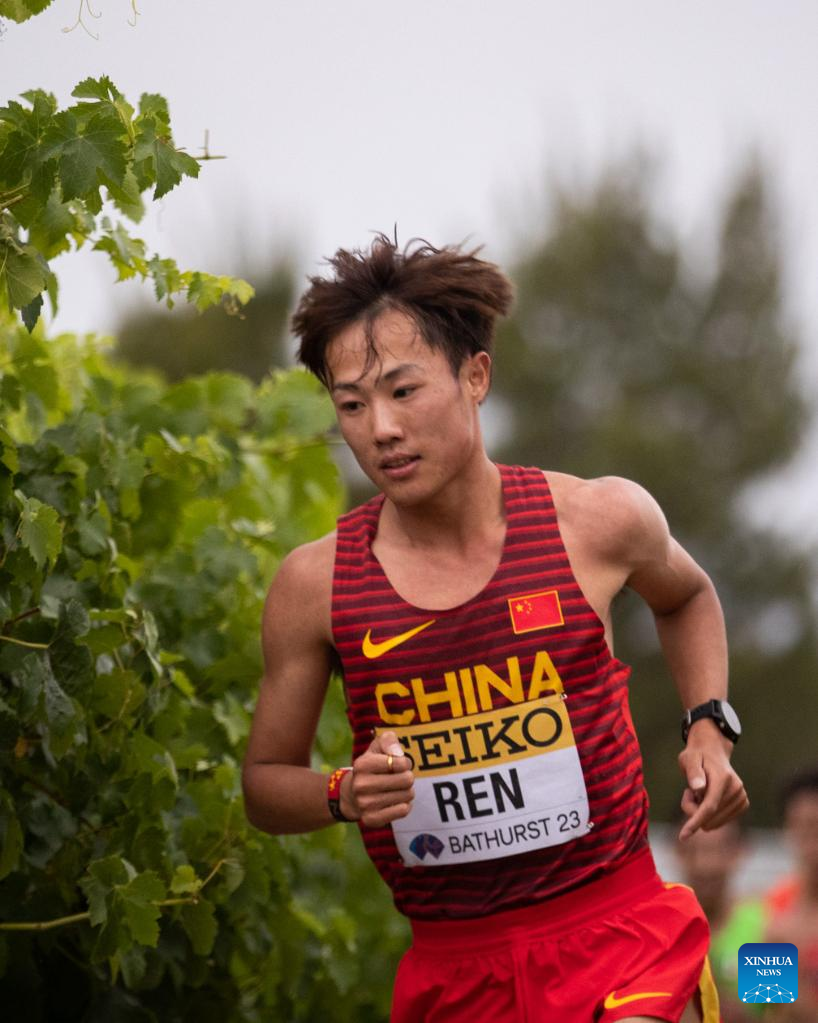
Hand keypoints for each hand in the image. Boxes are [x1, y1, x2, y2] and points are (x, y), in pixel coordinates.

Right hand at [342, 730, 413, 827]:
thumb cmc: (372, 766)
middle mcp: (360, 785)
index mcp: (362, 764)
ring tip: (396, 789)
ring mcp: (365, 804)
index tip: (398, 764)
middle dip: (408, 777)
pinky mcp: (371, 819)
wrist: (352, 793)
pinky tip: (395, 801)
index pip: (400, 763)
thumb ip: (388, 740)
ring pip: (407, 795)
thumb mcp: (377, 746)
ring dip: (407, 791)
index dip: (405, 762)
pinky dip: (405, 805)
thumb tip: (398, 754)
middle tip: (399, 778)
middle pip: (406, 780)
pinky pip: (403, 811)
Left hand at [677, 720, 747, 839]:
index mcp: (723, 778)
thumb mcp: (689, 759)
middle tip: (689, 791)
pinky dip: (709, 813)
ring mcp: (742, 798)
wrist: (713, 751)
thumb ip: (693, 772)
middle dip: (693, 809)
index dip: (695, 822)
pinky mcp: (743, 804)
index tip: (682, 836)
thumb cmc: (697, 755)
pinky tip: (708, 797)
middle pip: (709, 817)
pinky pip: (719, 821)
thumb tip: (698, 787)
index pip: (709, 807)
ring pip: (713, 822)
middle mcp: (736, 789)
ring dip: (700, 811)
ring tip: (699, 792)